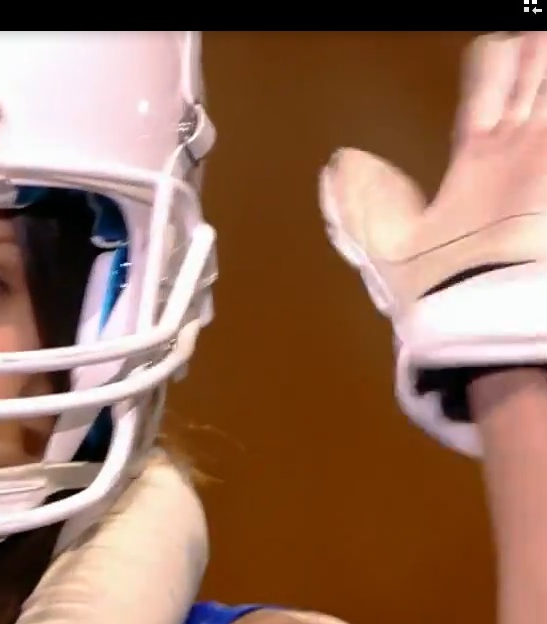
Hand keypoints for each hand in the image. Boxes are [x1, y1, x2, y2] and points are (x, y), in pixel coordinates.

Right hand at [320, 31, 546, 455]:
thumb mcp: (389, 251)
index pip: (491, 71)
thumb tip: (340, 161)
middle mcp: (526, 145)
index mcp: (479, 151)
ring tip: (541, 65)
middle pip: (538, 66)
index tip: (501, 50)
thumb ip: (361, 203)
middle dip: (535, 57)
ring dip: (545, 79)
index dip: (497, 59)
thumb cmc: (445, 295)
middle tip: (532, 49)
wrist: (497, 330)